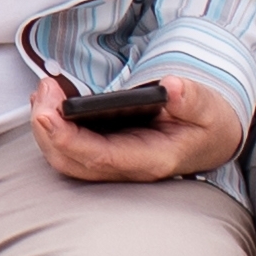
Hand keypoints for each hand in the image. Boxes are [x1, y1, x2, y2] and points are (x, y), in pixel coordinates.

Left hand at [30, 67, 244, 186]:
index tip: (46, 115)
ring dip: (46, 127)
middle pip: (72, 162)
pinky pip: (69, 148)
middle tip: (44, 87)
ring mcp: (112, 165)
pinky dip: (53, 126)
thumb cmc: (207, 123)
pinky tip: (49, 98)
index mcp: (152, 160)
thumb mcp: (208, 108)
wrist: (211, 139)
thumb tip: (172, 87)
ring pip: (65, 158)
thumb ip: (192, 99)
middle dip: (47, 129)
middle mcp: (127, 168)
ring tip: (45, 88)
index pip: (101, 158)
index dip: (68, 139)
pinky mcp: (104, 154)